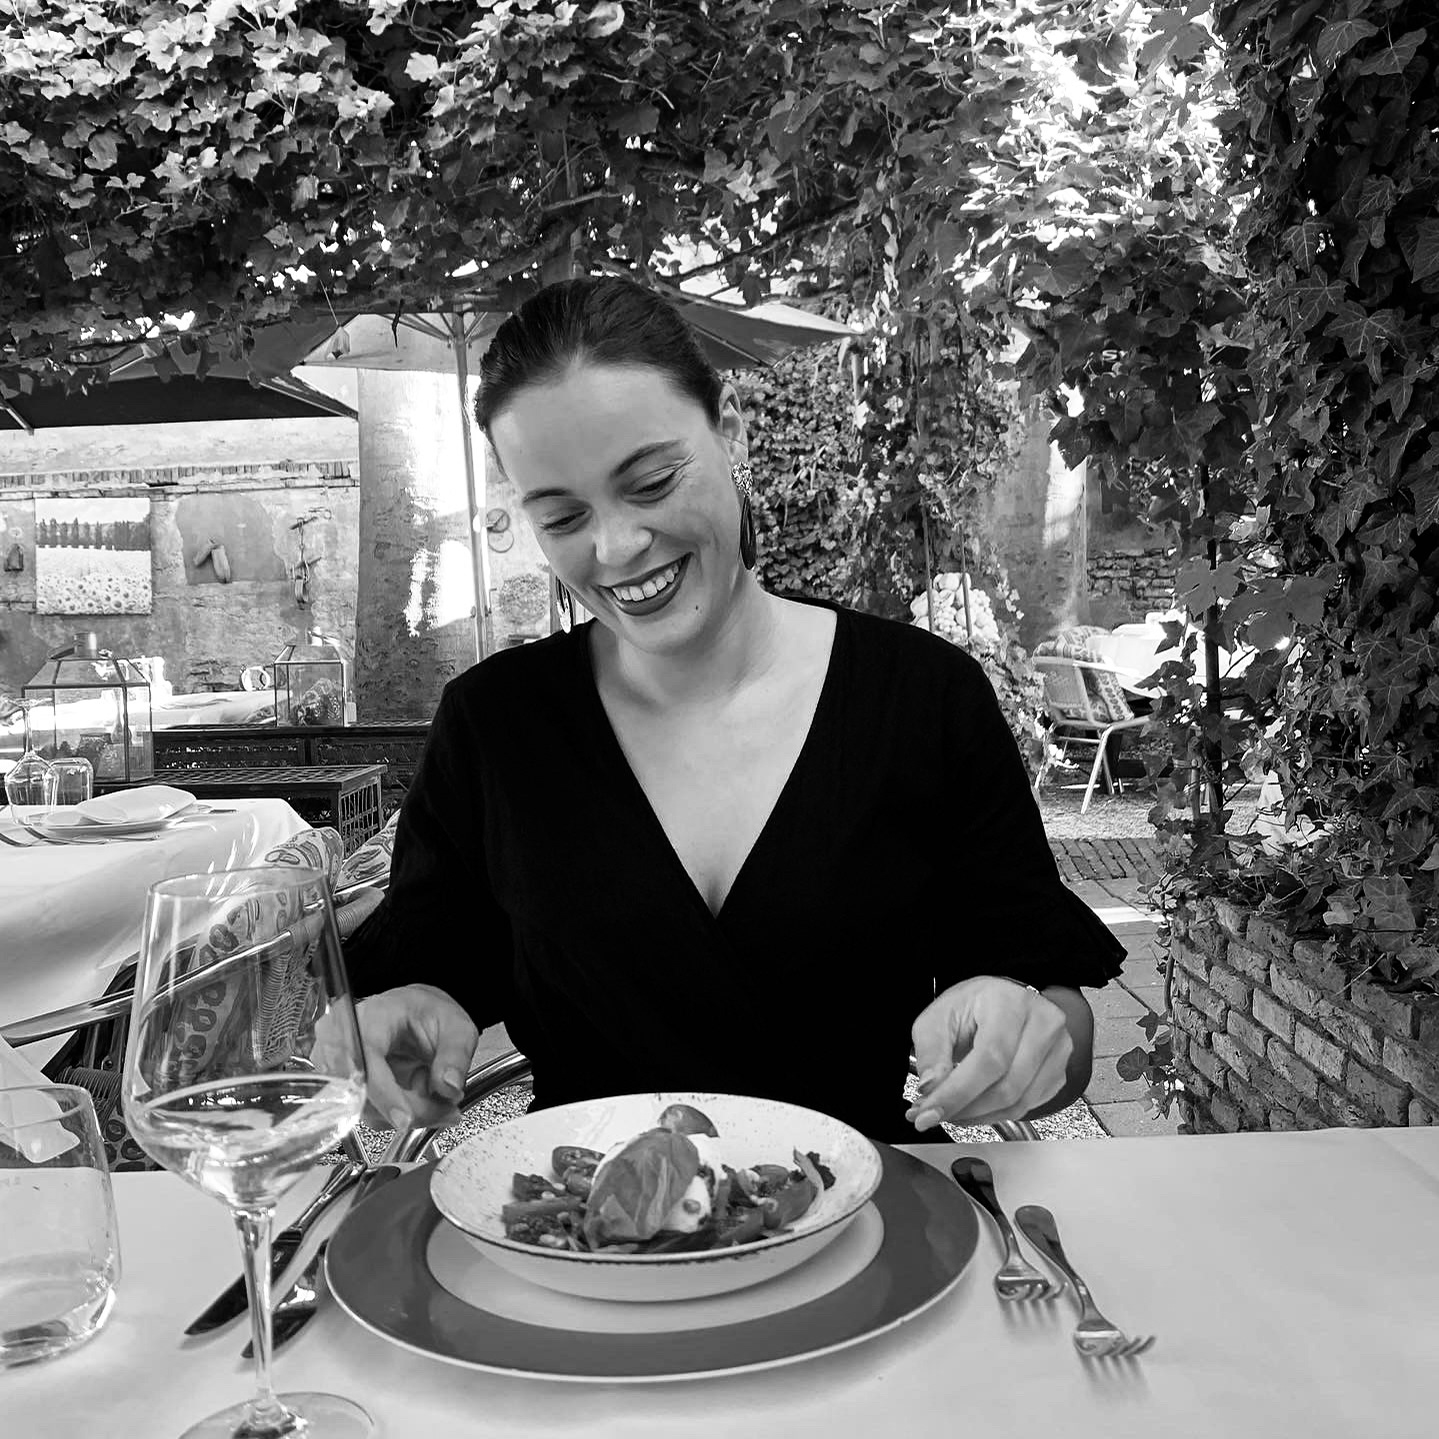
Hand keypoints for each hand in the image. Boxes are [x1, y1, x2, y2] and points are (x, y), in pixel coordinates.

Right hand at [317, 983, 478, 1130]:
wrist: (415, 1014)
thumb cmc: (428, 1013)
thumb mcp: (456, 1025)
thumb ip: (456, 1054)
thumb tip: (448, 1087)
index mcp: (369, 1020)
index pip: (366, 1064)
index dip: (384, 1096)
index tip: (406, 1119)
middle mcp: (346, 1046)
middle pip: (367, 1097)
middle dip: (411, 1108)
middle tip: (447, 1108)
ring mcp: (345, 1072)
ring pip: (372, 1113)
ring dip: (411, 1111)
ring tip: (435, 1088)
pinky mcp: (352, 1092)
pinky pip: (375, 1116)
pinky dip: (404, 1112)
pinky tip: (419, 1092)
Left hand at [907, 977, 1071, 1131]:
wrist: (1002, 1003)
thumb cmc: (972, 1007)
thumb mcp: (938, 1018)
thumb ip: (931, 1053)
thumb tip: (931, 1088)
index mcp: (1009, 1002)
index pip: (990, 1058)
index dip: (958, 1091)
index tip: (930, 1111)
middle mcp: (1042, 1023)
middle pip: (1007, 1086)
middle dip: (965, 1108)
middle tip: (934, 1113)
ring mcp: (1057, 1050)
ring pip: (1018, 1103)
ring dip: (978, 1116)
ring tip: (951, 1110)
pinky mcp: (1059, 1073)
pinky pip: (1027, 1107)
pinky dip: (995, 1115)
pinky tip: (974, 1107)